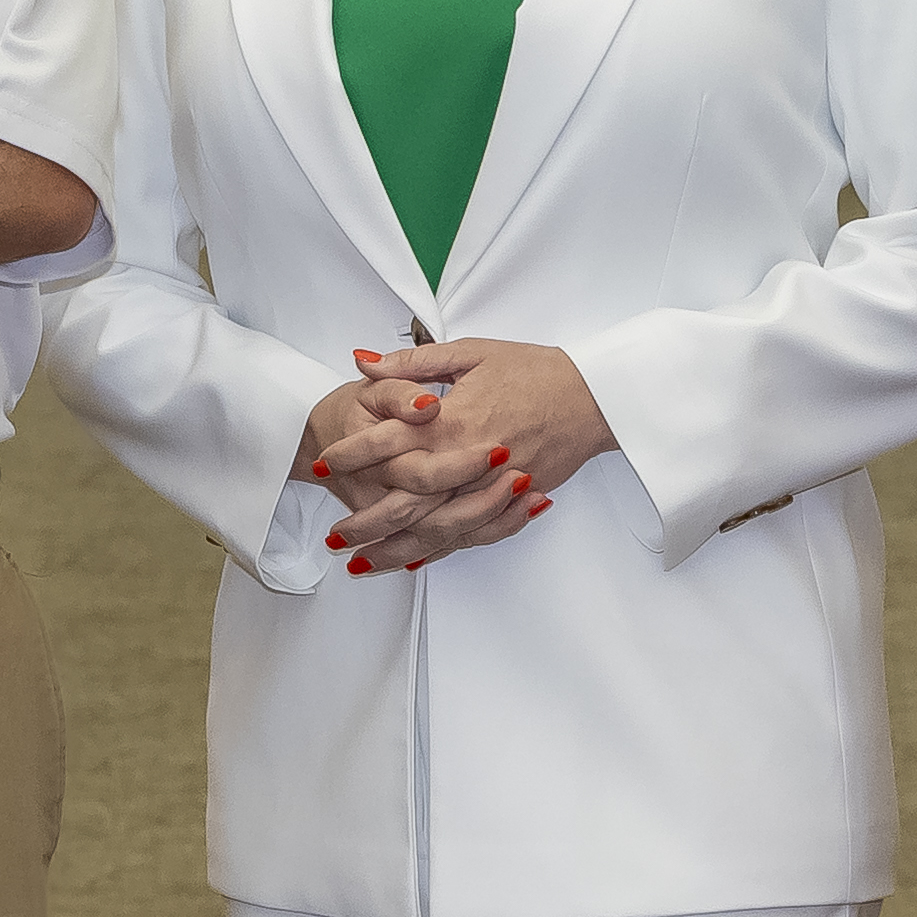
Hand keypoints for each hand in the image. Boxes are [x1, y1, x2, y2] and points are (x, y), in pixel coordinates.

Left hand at [291, 347, 570, 576]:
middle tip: (333, 536)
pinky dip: (439, 551)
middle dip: (365, 523)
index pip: (387, 444)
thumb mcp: (472, 353)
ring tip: (361, 563)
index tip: (322, 464)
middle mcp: (468, 461)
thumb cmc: (535, 370)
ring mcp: (492, 488)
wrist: (594, 397)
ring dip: (395, 550)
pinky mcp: (512, 502)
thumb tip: (363, 362)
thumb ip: (414, 363)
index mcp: (453, 421)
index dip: (350, 456)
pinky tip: (413, 561)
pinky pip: (469, 536)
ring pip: (434, 530)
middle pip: (405, 503)